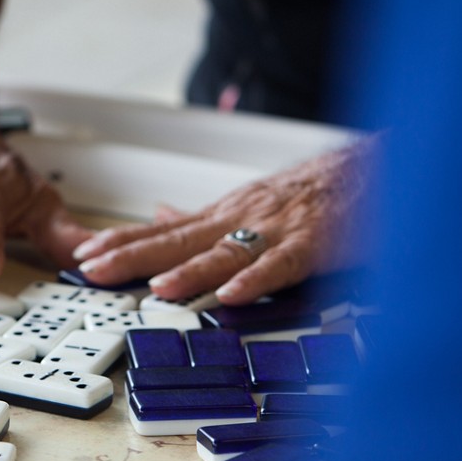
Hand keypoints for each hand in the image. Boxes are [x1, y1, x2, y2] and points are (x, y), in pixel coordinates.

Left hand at [72, 141, 372, 303]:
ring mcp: (276, 231)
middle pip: (178, 240)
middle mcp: (241, 219)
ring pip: (225, 252)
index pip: (162, 230)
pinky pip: (283, 263)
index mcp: (224, 215)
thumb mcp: (249, 203)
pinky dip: (259, 279)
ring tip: (157, 287)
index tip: (83, 254)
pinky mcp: (314, 243)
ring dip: (190, 271)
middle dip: (133, 256)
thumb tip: (160, 213)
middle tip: (93, 269)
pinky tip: (236, 295)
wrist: (378, 165)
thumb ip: (204, 217)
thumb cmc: (315, 190)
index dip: (122, 242)